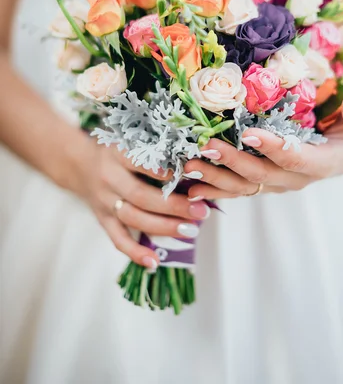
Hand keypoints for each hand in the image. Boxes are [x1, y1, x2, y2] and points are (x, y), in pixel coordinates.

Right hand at [73, 143, 209, 268]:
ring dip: (163, 226)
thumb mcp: (130, 141)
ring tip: (190, 230)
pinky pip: (117, 239)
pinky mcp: (102, 219)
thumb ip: (153, 150)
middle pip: (141, 195)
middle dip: (173, 205)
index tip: (187, 174)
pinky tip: (154, 262)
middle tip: (200, 211)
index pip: (139, 162)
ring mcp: (104, 201)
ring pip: (133, 218)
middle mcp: (109, 178)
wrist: (79, 164)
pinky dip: (135, 252)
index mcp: (117, 154)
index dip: (161, 170)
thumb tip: (192, 162)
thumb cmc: (117, 152)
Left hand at [184, 91, 342, 199]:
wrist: (342, 154)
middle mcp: (294, 180)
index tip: (249, 133)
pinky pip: (237, 190)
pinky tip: (191, 188)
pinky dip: (214, 189)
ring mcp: (276, 184)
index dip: (272, 148)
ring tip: (190, 167)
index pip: (294, 159)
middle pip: (261, 175)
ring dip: (216, 179)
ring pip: (244, 187)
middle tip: (207, 147)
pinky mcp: (263, 183)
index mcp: (319, 164)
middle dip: (233, 162)